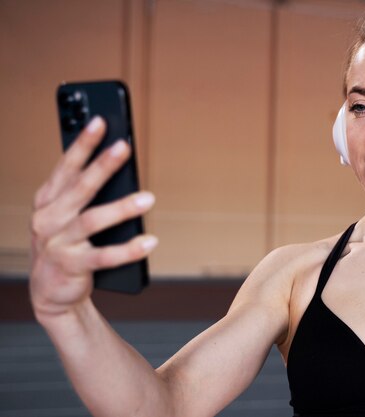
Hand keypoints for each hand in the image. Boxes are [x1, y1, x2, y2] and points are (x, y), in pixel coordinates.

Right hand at [30, 117, 157, 319]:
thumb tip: (118, 163)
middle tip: (125, 147)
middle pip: (80, 187)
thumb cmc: (65, 244)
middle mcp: (48, 219)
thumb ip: (83, 192)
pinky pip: (104, 256)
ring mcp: (57, 243)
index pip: (66, 167)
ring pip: (92, 220)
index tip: (101, 122)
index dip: (82, 144)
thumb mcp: (66, 215)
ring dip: (121, 208)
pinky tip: (149, 242)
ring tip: (148, 198)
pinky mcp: (71, 267)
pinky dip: (128, 249)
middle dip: (103, 165)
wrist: (50, 292)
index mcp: (48, 200)